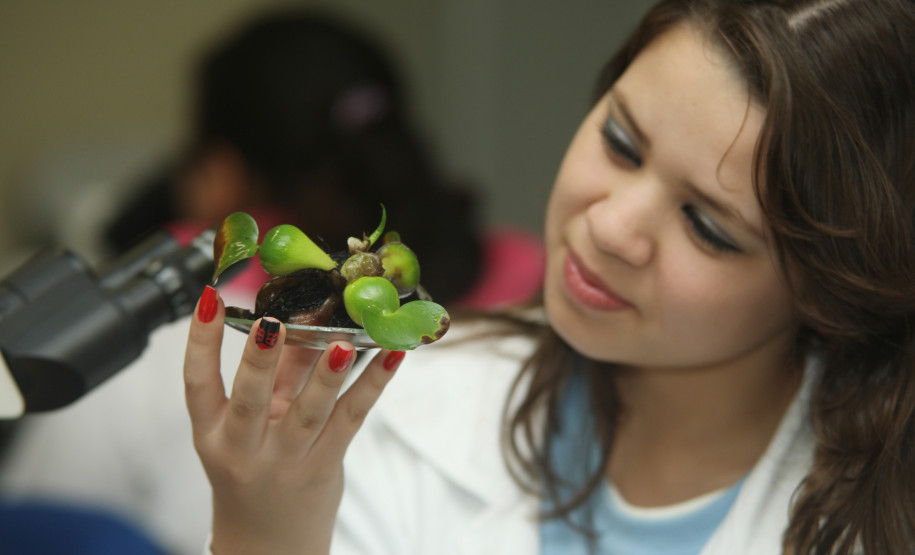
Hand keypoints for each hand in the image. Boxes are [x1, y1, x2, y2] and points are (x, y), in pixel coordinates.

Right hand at [184, 286, 404, 553]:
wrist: (268, 542)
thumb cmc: (255, 470)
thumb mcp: (248, 427)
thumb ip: (271, 375)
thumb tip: (298, 314)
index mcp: (214, 433)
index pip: (197, 384)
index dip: (200, 342)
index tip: (209, 298)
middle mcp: (245, 449)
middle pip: (250, 400)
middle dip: (260, 361)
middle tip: (271, 322)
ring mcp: (286, 460)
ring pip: (307, 414)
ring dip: (325, 377)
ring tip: (341, 345)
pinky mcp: (325, 465)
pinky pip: (352, 419)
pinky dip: (373, 384)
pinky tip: (393, 355)